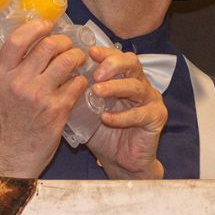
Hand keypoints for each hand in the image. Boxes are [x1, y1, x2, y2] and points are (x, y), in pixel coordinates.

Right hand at [0, 19, 87, 177]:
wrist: (16, 153)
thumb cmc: (12, 121)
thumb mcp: (2, 90)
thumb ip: (14, 67)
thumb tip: (34, 39)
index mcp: (2, 75)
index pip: (17, 40)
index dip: (35, 27)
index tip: (47, 25)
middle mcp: (19, 83)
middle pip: (48, 46)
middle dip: (64, 42)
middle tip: (68, 47)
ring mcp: (39, 96)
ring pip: (67, 61)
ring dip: (77, 57)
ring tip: (78, 61)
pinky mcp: (58, 109)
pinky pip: (77, 83)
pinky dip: (81, 80)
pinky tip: (79, 83)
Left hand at [83, 46, 167, 179]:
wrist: (120, 161)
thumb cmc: (103, 133)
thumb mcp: (85, 111)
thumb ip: (77, 95)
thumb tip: (58, 79)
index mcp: (124, 78)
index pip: (117, 57)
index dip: (105, 53)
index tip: (89, 52)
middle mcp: (140, 85)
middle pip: (133, 64)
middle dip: (113, 64)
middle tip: (96, 74)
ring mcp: (150, 100)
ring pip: (137, 87)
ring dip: (116, 87)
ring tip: (97, 92)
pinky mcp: (156, 117)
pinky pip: (140, 114)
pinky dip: (122, 116)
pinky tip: (106, 119)